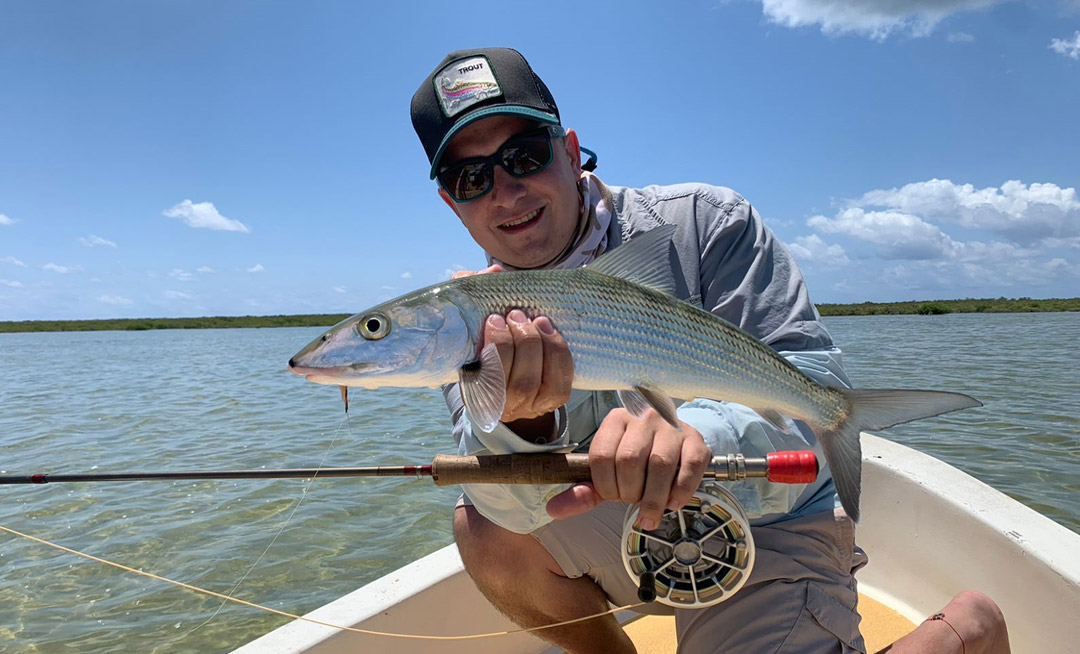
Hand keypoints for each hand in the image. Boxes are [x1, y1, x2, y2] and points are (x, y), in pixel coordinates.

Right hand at [452, 266, 573, 431]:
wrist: (508, 374)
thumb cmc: (489, 339)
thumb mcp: (476, 321)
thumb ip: (474, 293)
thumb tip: (494, 272)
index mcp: (477, 389)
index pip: (488, 378)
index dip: (496, 346)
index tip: (495, 318)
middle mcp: (503, 405)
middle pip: (519, 381)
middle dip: (521, 342)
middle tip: (517, 315)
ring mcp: (530, 406)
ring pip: (540, 383)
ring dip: (541, 346)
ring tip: (537, 320)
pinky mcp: (553, 400)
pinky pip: (561, 381)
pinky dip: (558, 354)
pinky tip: (551, 331)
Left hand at [546, 409, 711, 528]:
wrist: (673, 437)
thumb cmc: (637, 457)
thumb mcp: (607, 471)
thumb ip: (582, 491)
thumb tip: (553, 509)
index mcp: (615, 420)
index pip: (601, 456)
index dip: (605, 485)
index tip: (613, 495)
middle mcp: (643, 417)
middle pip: (629, 460)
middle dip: (629, 492)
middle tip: (633, 501)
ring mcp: (671, 427)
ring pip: (659, 465)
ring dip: (653, 498)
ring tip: (650, 512)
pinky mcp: (695, 440)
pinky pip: (689, 468)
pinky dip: (679, 492)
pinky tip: (672, 502)